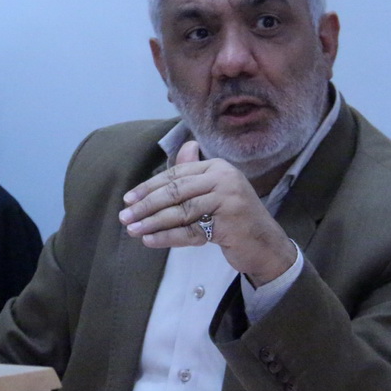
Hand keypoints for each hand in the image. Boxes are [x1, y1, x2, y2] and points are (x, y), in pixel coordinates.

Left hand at [118, 140, 296, 286]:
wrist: (266, 245)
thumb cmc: (235, 218)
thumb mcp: (216, 191)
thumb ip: (195, 173)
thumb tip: (186, 146)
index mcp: (218, 167)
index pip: (176, 175)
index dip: (149, 187)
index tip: (128, 200)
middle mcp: (225, 179)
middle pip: (175, 192)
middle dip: (146, 205)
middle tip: (124, 216)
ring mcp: (229, 200)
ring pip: (181, 212)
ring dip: (152, 223)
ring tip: (133, 230)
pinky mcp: (230, 223)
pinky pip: (191, 231)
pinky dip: (168, 237)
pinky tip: (150, 241)